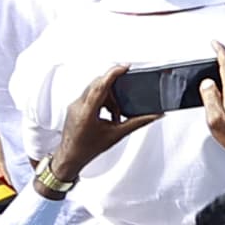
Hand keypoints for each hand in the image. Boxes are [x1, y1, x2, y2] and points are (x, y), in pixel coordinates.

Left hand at [42, 65, 167, 189]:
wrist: (69, 157)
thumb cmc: (87, 149)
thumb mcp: (116, 135)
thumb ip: (137, 123)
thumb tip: (154, 115)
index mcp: (87, 112)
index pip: (100, 85)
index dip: (113, 73)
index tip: (125, 67)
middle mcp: (78, 106)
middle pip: (98, 85)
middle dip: (114, 87)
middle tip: (125, 95)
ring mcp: (74, 105)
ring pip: (94, 89)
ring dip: (109, 96)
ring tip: (115, 111)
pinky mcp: (74, 107)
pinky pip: (90, 95)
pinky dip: (102, 100)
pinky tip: (108, 112)